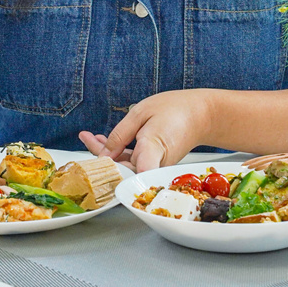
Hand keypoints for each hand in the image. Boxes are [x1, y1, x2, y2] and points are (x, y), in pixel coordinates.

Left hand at [80, 90, 213, 172]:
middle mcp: (155, 163)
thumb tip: (104, 153)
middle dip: (100, 155)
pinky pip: (133, 163)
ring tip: (92, 136)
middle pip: (121, 169)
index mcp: (153, 148)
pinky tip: (108, 141)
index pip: (134, 173)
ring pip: (125, 167)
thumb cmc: (175, 109)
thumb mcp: (142, 112)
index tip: (99, 173)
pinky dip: (119, 153)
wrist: (201, 115)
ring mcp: (155, 167)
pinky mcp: (154, 165)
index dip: (116, 177)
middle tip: (87, 137)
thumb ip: (121, 133)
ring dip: (107, 153)